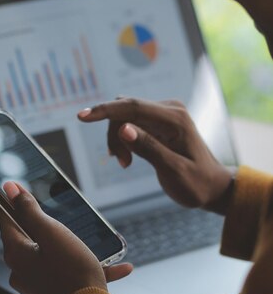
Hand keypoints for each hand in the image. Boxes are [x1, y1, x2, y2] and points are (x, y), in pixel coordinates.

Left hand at [0, 182, 132, 293]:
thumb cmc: (72, 272)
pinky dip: (88, 269)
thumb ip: (30, 210)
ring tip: (98, 245)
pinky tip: (119, 268)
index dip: (12, 201)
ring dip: (76, 249)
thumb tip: (10, 189)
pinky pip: (69, 276)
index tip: (17, 187)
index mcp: (15, 255)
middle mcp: (20, 272)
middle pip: (30, 239)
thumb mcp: (52, 233)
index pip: (6, 220)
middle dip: (49, 227)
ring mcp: (36, 287)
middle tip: (63, 215)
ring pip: (54, 258)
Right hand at [78, 98, 235, 214]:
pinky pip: (130, 123)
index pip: (132, 107)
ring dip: (117, 140)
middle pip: (125, 111)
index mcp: (175, 120)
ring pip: (124, 117)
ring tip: (125, 164)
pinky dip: (123, 141)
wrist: (212, 187)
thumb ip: (149, 149)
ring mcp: (164, 115)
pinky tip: (127, 158)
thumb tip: (124, 129)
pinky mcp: (158, 122)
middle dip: (113, 135)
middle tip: (121, 164)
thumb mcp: (173, 171)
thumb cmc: (196, 183)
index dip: (104, 110)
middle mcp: (169, 110)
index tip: (81, 116)